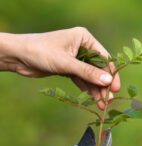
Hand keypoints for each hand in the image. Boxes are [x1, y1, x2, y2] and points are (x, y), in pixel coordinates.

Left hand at [0, 28, 119, 108]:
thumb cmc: (41, 52)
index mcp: (84, 38)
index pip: (103, 58)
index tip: (115, 88)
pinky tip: (93, 99)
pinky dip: (87, 89)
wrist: (19, 57)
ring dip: (96, 90)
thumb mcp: (66, 63)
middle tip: (109, 101)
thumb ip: (87, 73)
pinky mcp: (69, 68)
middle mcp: (82, 47)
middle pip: (98, 69)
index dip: (111, 74)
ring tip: (102, 105)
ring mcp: (76, 58)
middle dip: (103, 85)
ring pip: (90, 76)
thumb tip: (108, 82)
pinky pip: (82, 80)